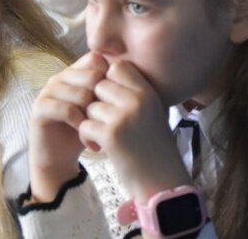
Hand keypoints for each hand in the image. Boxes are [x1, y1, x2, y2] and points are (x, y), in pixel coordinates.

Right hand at [28, 52, 108, 201]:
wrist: (60, 157)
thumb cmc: (84, 130)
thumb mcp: (100, 108)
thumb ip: (110, 89)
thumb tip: (132, 72)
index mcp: (75, 72)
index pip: (96, 59)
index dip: (109, 77)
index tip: (114, 99)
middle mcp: (60, 77)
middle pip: (91, 75)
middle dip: (102, 98)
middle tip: (105, 118)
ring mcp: (48, 90)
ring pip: (80, 93)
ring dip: (91, 114)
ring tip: (95, 128)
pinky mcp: (40, 108)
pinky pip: (66, 109)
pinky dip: (79, 123)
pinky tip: (84, 133)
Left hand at [81, 60, 190, 203]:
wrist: (163, 181)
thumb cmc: (155, 146)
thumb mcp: (152, 110)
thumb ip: (134, 92)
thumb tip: (109, 71)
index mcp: (148, 92)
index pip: (118, 67)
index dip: (109, 80)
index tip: (111, 99)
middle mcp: (137, 100)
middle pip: (99, 85)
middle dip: (97, 103)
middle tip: (105, 121)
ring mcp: (123, 117)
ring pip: (89, 107)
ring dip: (91, 122)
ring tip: (104, 137)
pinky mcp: (111, 136)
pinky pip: (85, 126)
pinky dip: (87, 138)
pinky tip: (100, 148)